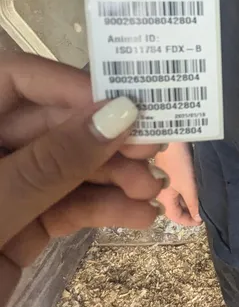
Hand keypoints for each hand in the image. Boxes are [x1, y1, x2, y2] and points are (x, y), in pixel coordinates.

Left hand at [0, 55, 165, 306]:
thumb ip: (55, 160)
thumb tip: (121, 113)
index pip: (17, 80)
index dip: (72, 86)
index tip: (127, 104)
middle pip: (52, 125)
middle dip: (105, 139)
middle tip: (155, 150)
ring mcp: (4, 189)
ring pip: (66, 168)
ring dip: (113, 178)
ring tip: (152, 193)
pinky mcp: (20, 226)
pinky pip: (66, 207)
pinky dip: (102, 211)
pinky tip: (138, 219)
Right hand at [156, 141, 201, 225]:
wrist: (170, 135)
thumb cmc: (178, 162)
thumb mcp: (188, 186)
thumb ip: (193, 204)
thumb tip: (198, 219)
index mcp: (162, 200)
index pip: (176, 219)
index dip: (190, 221)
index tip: (204, 219)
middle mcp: (160, 192)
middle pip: (177, 207)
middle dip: (191, 210)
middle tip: (206, 208)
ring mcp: (165, 180)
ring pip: (179, 196)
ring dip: (190, 198)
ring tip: (205, 197)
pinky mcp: (170, 170)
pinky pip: (180, 185)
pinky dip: (189, 187)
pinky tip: (199, 183)